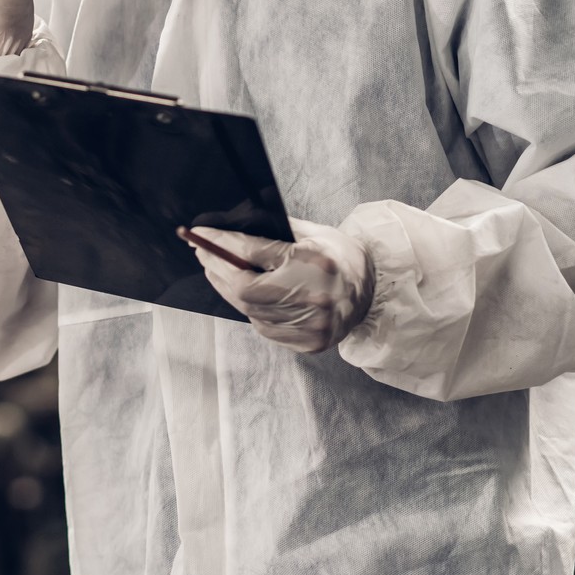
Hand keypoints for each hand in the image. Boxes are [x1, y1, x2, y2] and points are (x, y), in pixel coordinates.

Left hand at [186, 221, 374, 352]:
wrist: (375, 293)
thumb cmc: (342, 257)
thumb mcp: (313, 233)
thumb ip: (275, 233)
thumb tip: (232, 230)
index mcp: (314, 263)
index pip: (254, 252)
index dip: (222, 244)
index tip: (200, 235)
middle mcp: (313, 297)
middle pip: (244, 288)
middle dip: (218, 269)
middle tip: (203, 253)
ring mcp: (311, 325)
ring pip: (250, 310)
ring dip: (228, 289)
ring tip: (217, 270)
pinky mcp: (308, 343)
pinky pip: (263, 327)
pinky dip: (249, 309)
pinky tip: (244, 294)